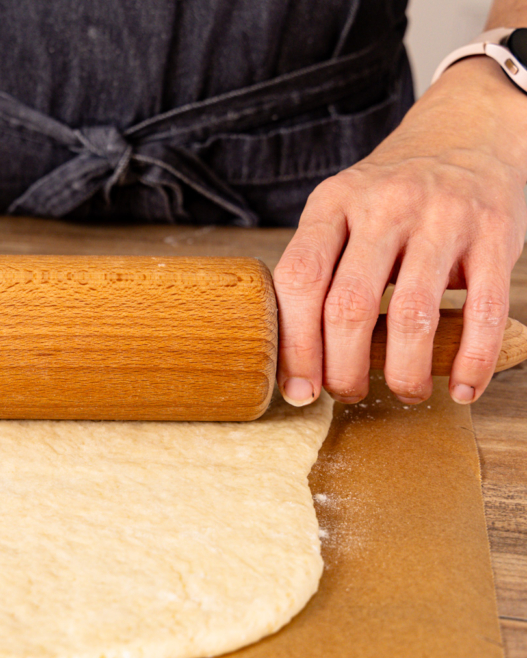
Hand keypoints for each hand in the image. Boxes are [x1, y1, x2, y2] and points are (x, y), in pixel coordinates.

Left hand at [274, 56, 526, 406]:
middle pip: (348, 306)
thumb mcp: (343, 211)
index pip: (299, 280)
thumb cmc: (393, 193)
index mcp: (333, 202)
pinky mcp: (495, 233)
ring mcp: (442, 217)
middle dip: (343, 368)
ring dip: (404, 372)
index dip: (294, 345)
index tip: (298, 389)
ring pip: (411, 316)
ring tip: (404, 391)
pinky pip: (483, 311)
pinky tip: (461, 387)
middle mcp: (384, 205)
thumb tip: (297, 361)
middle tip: (346, 393)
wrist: (469, 134)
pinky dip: (471, 361)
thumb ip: (321, 269)